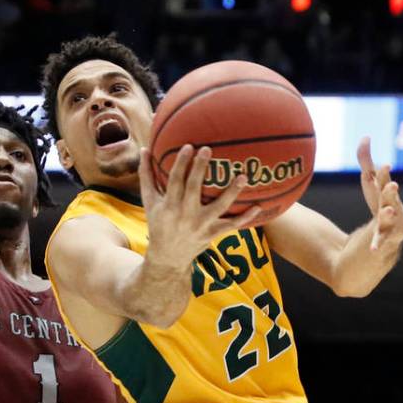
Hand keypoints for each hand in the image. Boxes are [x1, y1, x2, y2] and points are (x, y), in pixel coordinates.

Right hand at [139, 145, 261, 269]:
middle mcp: (185, 214)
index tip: (188, 146)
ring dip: (232, 192)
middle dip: (200, 168)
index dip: (181, 164)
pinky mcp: (212, 233)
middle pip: (194, 188)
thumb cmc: (158, 222)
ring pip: (219, 207)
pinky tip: (258, 206)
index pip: (175, 181)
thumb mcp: (149, 201)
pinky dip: (245, 218)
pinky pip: (231, 225)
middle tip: (208, 149)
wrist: (168, 256)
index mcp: (169, 205)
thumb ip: (146, 175)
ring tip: (243, 176)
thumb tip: (144, 149)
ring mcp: (201, 225)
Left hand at [356, 137, 402, 250]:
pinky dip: (378, 244)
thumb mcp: (370, 184)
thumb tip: (366, 136)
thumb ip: (366, 160)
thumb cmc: (380, 205)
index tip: (383, 165)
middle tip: (392, 184)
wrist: (387, 237)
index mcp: (388, 194)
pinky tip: (372, 249)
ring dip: (390, 215)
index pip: (384, 182)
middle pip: (391, 199)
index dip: (383, 175)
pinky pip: (381, 242)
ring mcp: (391, 225)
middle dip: (390, 192)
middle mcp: (393, 208)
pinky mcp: (384, 241)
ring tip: (388, 210)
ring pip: (392, 221)